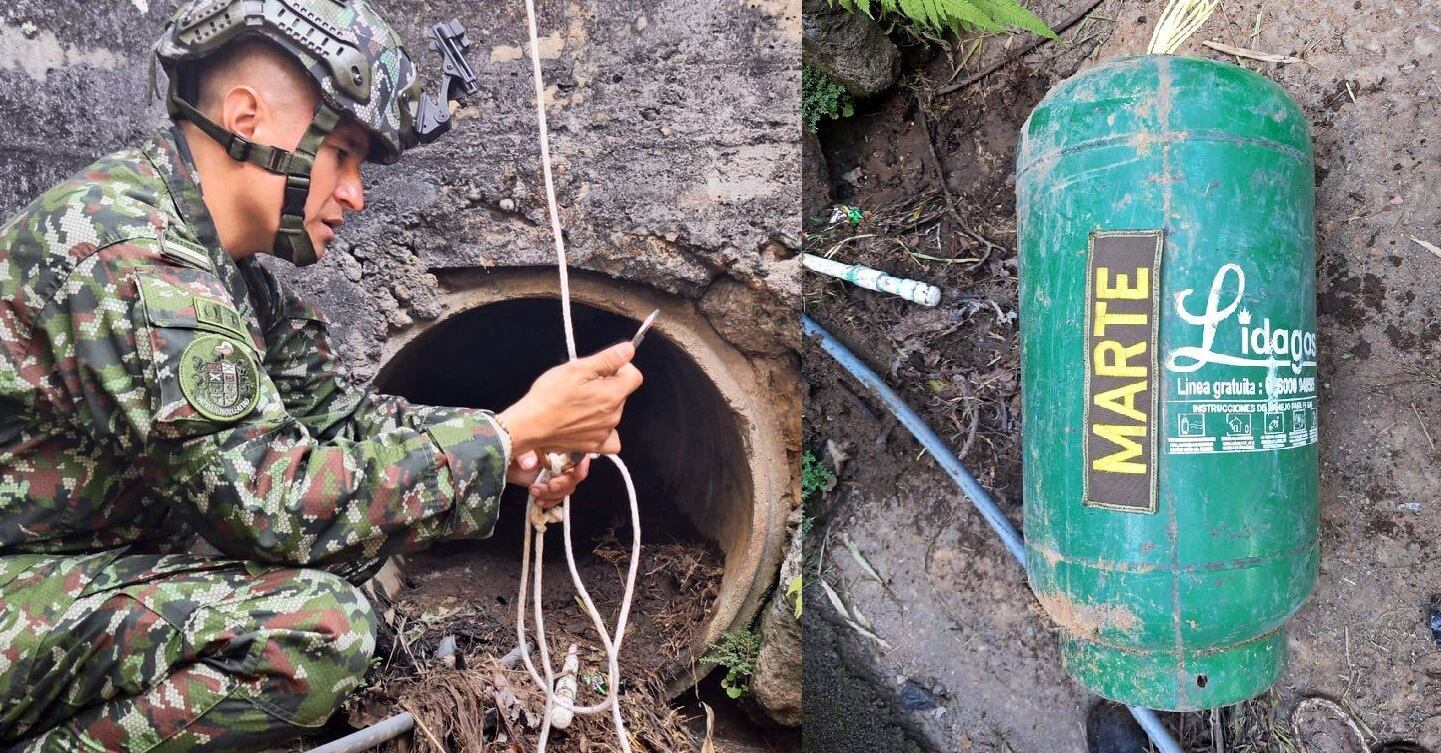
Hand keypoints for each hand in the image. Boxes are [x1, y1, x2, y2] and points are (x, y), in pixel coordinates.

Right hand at [497, 342, 642, 456]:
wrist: (530, 425)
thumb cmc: (550, 394)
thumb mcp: (577, 369)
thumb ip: (607, 359)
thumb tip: (630, 349)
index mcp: (613, 395)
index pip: (634, 376)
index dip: (621, 368)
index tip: (602, 368)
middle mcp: (614, 416)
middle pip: (621, 394)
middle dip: (607, 386)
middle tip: (582, 385)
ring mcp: (605, 433)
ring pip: (613, 412)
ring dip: (602, 405)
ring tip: (578, 403)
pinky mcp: (594, 446)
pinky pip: (610, 438)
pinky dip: (604, 431)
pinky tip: (590, 424)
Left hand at [506, 451, 592, 508]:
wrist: (501, 459)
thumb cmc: (511, 446)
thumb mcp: (517, 446)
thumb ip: (525, 454)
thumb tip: (530, 465)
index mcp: (560, 445)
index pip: (580, 453)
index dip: (582, 464)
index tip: (574, 472)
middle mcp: (562, 459)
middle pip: (576, 475)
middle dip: (563, 484)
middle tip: (549, 486)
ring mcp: (557, 474)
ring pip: (567, 488)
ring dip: (553, 494)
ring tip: (533, 491)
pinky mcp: (549, 487)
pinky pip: (557, 498)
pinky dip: (549, 502)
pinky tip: (537, 501)